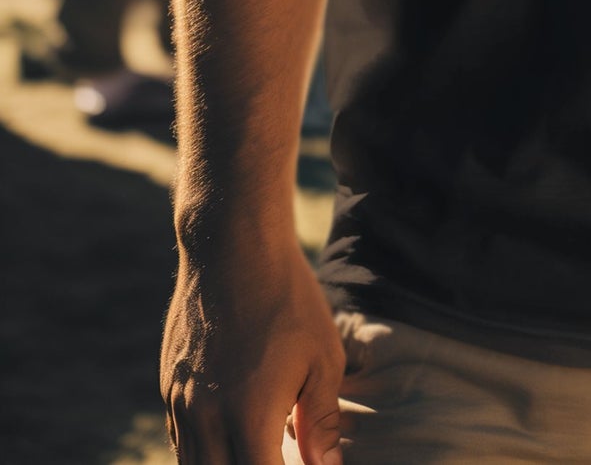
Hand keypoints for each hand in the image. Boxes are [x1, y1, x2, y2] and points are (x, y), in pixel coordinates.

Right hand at [161, 236, 344, 464]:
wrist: (232, 246)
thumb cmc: (289, 299)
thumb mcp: (322, 357)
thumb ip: (321, 421)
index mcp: (249, 418)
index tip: (301, 464)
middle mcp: (206, 419)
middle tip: (275, 454)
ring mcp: (180, 404)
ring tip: (254, 449)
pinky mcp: (168, 386)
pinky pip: (179, 441)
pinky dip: (201, 454)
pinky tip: (227, 442)